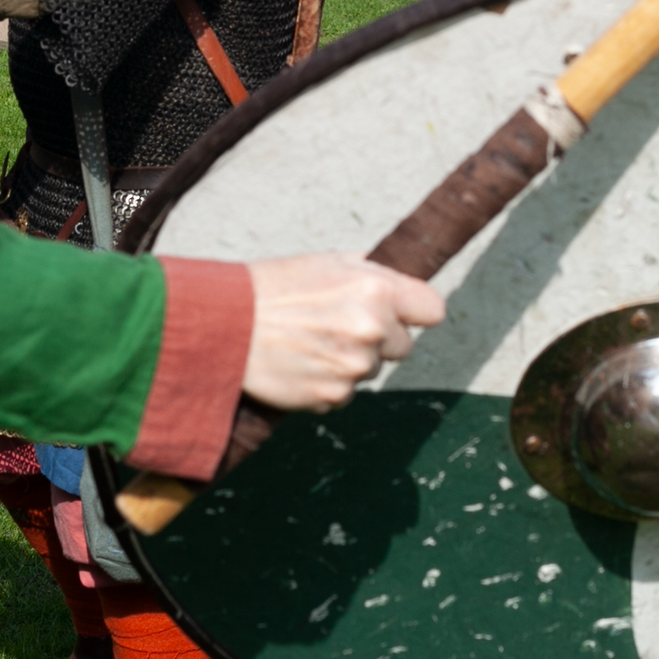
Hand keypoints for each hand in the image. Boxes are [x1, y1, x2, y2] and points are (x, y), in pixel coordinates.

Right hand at [242, 254, 444, 413]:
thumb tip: (400, 279)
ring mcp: (354, 367)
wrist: (226, 326)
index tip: (403, 313)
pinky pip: (346, 393)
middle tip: (337, 325)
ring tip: (311, 343)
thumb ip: (370, 272)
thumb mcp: (326, 262)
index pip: (432, 310)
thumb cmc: (272, 288)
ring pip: (372, 370)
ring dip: (350, 361)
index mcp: (377, 290)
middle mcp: (372, 329)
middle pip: (403, 346)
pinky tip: (302, 364)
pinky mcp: (334, 396)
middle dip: (379, 339)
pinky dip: (328, 383)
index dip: (415, 312)